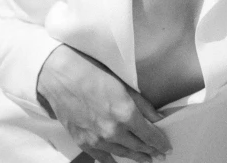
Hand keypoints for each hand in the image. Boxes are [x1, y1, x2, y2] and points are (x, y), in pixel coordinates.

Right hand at [37, 45, 171, 162]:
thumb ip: (142, 104)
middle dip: (151, 151)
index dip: (159, 142)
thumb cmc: (92, 73)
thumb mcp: (123, 84)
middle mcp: (113, 130)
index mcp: (125, 113)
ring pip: (122, 154)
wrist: (61, 78)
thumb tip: (158, 118)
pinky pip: (102, 157)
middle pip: (138, 146)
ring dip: (136, 157)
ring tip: (146, 159)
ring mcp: (97, 139)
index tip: (166, 146)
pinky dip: (114, 160)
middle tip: (160, 154)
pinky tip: (119, 161)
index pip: (149, 135)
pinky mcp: (84, 142)